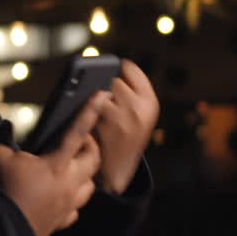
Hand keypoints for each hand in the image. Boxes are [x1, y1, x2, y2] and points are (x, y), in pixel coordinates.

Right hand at [0, 91, 107, 235]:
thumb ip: (2, 135)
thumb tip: (6, 125)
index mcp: (56, 163)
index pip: (77, 131)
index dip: (89, 110)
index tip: (101, 94)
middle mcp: (68, 183)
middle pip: (93, 159)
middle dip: (90, 146)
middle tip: (79, 139)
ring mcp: (67, 205)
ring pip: (90, 186)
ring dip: (85, 174)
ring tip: (73, 167)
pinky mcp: (61, 222)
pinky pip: (75, 209)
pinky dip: (72, 200)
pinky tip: (62, 196)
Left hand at [92, 59, 158, 194]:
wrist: (118, 169)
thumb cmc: (128, 135)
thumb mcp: (142, 114)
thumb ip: (132, 91)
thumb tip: (106, 66)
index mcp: (150, 102)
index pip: (129, 67)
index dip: (119, 69)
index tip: (114, 71)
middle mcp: (136, 108)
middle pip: (112, 79)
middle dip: (107, 85)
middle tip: (109, 98)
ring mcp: (117, 118)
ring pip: (99, 93)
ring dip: (96, 98)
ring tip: (102, 112)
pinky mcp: (98, 127)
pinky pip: (88, 106)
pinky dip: (87, 110)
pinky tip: (91, 120)